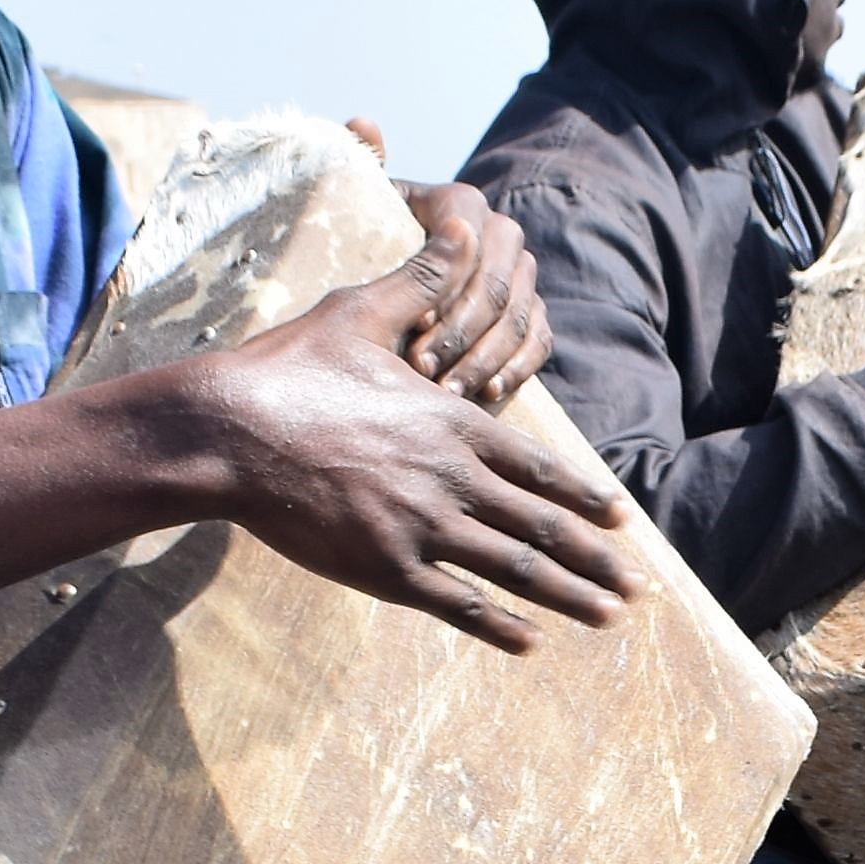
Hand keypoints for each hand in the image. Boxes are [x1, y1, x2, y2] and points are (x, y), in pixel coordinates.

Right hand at [173, 269, 642, 650]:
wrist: (225, 432)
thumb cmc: (288, 369)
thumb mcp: (361, 310)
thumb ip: (421, 279)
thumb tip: (463, 221)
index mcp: (453, 422)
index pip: (539, 466)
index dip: (584, 495)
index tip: (620, 519)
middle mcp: (451, 478)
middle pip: (542, 525)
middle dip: (596, 559)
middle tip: (639, 585)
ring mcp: (421, 528)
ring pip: (513, 568)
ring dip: (568, 596)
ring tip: (608, 616)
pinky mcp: (384, 569)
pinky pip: (456, 604)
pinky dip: (497, 625)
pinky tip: (530, 641)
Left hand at [344, 126, 552, 403]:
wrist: (394, 287)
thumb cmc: (369, 245)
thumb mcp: (360, 208)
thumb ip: (362, 169)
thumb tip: (363, 122)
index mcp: (461, 203)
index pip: (468, 238)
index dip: (443, 284)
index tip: (411, 323)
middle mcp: (502, 233)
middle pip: (496, 284)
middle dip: (460, 331)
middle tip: (423, 370)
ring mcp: (523, 276)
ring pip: (519, 316)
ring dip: (484, 358)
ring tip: (448, 391)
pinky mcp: (534, 315)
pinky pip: (539, 341)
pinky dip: (516, 368)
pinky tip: (488, 393)